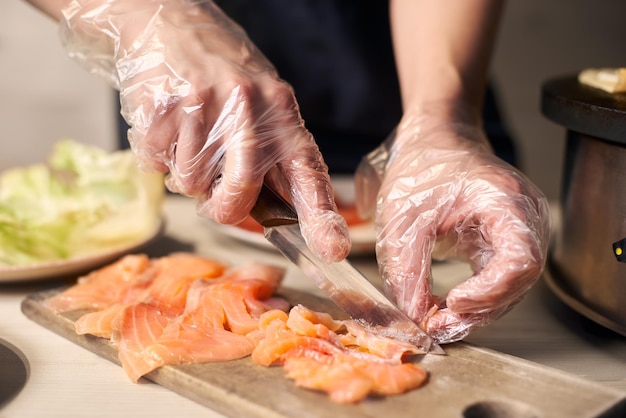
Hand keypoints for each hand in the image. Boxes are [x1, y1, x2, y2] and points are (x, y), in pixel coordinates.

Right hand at [60, 0, 349, 261]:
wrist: (167, 21)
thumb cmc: (220, 74)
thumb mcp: (261, 103)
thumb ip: (270, 155)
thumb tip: (271, 216)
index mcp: (281, 110)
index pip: (306, 170)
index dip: (321, 215)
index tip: (333, 249)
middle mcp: (247, 106)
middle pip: (239, 192)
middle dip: (224, 208)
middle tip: (215, 199)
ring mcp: (202, 105)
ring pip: (191, 183)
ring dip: (186, 174)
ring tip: (189, 137)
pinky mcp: (161, 106)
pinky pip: (156, 164)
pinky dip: (158, 157)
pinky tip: (167, 126)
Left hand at [356, 114, 550, 342]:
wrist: (433, 141)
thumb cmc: (422, 166)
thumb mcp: (405, 217)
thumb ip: (408, 269)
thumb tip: (414, 317)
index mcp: (507, 201)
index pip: (521, 260)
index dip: (491, 291)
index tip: (453, 302)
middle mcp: (524, 219)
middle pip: (518, 281)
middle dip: (478, 310)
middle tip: (436, 325)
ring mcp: (518, 231)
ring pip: (509, 287)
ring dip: (475, 310)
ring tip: (436, 321)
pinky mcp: (504, 242)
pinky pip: (497, 279)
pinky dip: (474, 298)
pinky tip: (446, 306)